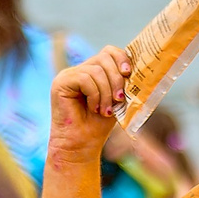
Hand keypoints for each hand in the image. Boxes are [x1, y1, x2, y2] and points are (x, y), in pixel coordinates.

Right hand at [46, 47, 131, 163]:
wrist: (81, 145)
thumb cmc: (98, 125)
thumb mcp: (116, 99)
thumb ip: (122, 82)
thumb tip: (138, 68)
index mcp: (92, 71)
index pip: (109, 52)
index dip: (122, 58)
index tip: (129, 73)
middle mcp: (79, 70)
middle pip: (104, 57)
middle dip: (117, 79)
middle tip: (119, 99)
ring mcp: (68, 75)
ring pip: (96, 70)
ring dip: (106, 92)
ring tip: (106, 110)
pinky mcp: (61, 82)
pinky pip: (85, 78)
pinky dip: (95, 95)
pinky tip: (94, 108)